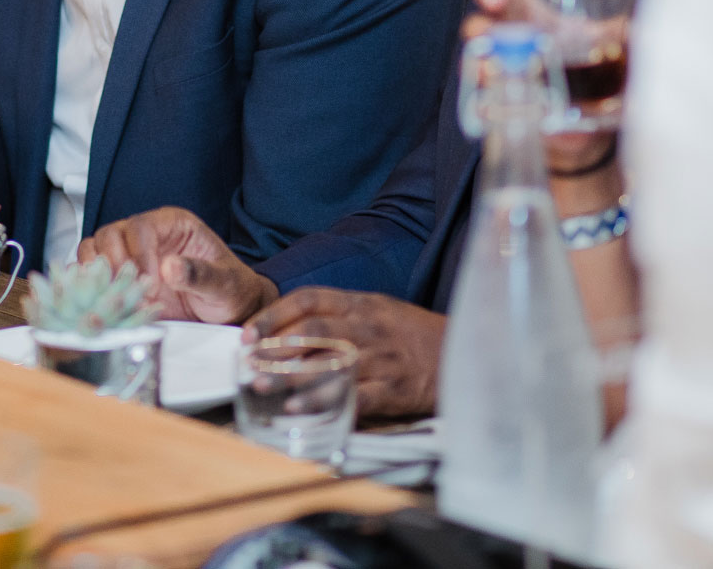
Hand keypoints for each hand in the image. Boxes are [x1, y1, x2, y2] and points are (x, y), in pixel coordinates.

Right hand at [77, 207, 277, 324]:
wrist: (227, 310)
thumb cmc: (230, 289)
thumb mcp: (224, 283)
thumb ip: (200, 274)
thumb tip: (170, 267)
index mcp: (173, 223)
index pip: (140, 227)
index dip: (140, 255)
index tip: (150, 283)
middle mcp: (147, 234)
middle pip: (110, 235)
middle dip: (114, 265)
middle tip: (128, 293)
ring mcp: (130, 255)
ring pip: (94, 249)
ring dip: (98, 276)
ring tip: (115, 299)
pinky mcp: (121, 277)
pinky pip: (92, 273)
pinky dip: (92, 287)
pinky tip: (105, 304)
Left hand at [246, 288, 446, 419]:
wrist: (464, 352)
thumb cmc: (412, 333)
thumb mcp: (378, 310)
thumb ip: (339, 315)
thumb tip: (288, 329)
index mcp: (361, 304)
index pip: (309, 300)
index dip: (274, 315)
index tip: (248, 333)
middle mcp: (368, 327)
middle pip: (313, 331)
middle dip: (275, 347)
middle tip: (249, 363)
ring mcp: (381, 358)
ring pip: (328, 362)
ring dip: (290, 376)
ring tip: (262, 387)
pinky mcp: (393, 389)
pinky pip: (352, 396)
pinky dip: (322, 404)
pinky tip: (298, 412)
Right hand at [466, 0, 624, 174]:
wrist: (602, 124)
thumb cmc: (607, 75)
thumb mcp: (627, 46)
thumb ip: (634, 31)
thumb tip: (645, 25)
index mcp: (544, 24)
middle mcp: (522, 49)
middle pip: (491, 29)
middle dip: (480, 27)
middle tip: (478, 30)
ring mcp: (514, 81)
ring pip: (487, 68)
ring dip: (481, 67)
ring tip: (485, 69)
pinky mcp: (516, 114)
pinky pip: (497, 111)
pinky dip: (492, 110)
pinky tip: (491, 108)